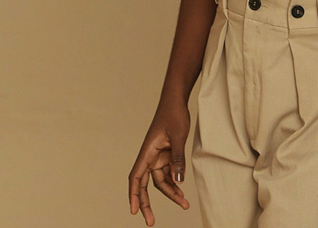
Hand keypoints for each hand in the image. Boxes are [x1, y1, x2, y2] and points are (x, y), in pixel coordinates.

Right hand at [128, 102, 190, 225]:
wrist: (177, 101)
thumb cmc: (174, 115)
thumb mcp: (178, 136)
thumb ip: (177, 158)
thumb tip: (178, 181)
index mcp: (147, 152)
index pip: (136, 178)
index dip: (133, 195)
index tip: (134, 211)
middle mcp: (150, 157)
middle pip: (145, 185)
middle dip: (147, 204)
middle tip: (151, 222)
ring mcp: (158, 156)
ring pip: (160, 181)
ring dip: (170, 192)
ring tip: (183, 203)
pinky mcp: (166, 155)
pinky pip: (169, 173)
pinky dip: (174, 182)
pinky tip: (182, 190)